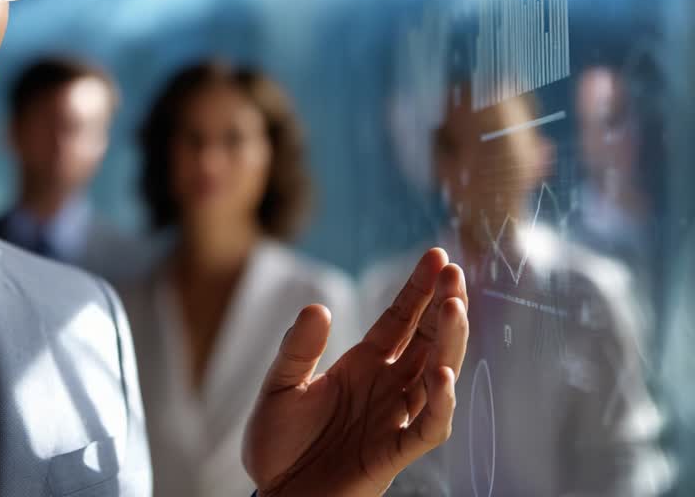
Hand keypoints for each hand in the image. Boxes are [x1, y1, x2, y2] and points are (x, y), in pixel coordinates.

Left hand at [242, 248, 468, 496]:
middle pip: (427, 340)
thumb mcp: (279, 386)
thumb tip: (318, 307)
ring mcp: (394, 418)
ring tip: (454, 308)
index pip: (400, 320)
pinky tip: (444, 375)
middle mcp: (387, 387)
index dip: (419, 289)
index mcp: (363, 365)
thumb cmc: (277, 442)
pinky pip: (428, 427)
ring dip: (449, 343)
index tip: (436, 256)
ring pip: (437, 376)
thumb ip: (297, 349)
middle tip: (454, 273)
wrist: (275, 495)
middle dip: (443, 306)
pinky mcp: (393, 453)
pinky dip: (441, 403)